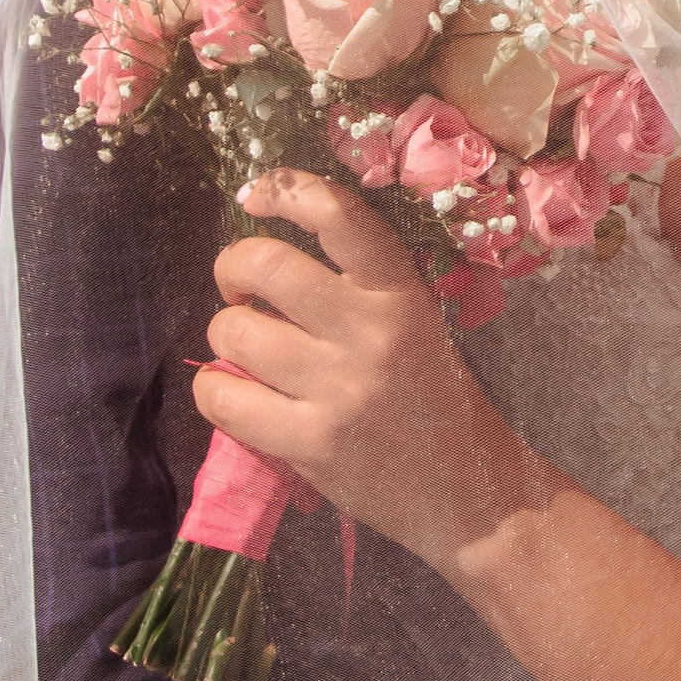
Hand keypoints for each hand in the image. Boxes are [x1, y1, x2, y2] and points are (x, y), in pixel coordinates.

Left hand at [193, 169, 529, 572]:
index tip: (259, 195)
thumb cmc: (433, 397)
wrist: (467, 490)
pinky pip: (224, 396)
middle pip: (265, 264)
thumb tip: (267, 254)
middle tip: (238, 288)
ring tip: (244, 347)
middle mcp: (370, 331)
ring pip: (235, 331)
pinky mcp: (310, 444)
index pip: (337, 214)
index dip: (285, 189)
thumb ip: (359, 285)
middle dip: (232, 267)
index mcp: (401, 292)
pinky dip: (213, 388)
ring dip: (225, 333)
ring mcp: (338, 389)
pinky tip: (232, 391)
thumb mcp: (416, 321)